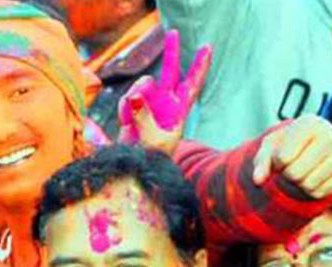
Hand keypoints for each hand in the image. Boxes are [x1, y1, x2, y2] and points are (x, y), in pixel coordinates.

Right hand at [119, 29, 212, 154]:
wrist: (137, 168)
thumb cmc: (154, 159)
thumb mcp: (153, 140)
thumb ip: (144, 117)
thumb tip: (134, 96)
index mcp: (179, 111)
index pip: (192, 84)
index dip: (200, 66)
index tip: (207, 48)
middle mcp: (166, 103)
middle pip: (171, 72)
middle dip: (172, 52)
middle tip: (173, 33)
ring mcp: (149, 104)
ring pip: (142, 86)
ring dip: (135, 99)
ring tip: (131, 120)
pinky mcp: (133, 109)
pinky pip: (126, 100)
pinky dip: (124, 111)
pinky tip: (125, 125)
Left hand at [252, 116, 331, 200]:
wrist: (315, 141)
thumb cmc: (289, 143)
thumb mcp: (271, 146)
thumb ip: (261, 162)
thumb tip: (258, 180)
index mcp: (310, 123)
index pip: (284, 157)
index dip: (276, 164)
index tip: (280, 159)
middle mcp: (330, 135)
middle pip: (296, 174)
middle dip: (287, 176)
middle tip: (290, 169)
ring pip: (309, 185)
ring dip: (299, 185)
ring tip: (301, 173)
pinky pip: (322, 192)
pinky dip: (312, 191)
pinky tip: (311, 178)